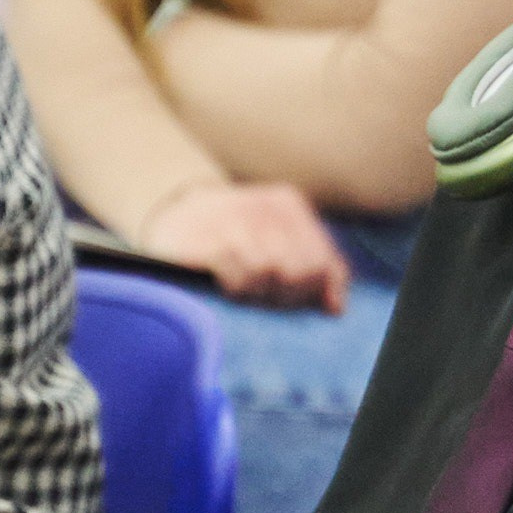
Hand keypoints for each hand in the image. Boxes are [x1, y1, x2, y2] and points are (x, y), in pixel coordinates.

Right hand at [140, 182, 349, 311]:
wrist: (176, 217)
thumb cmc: (235, 240)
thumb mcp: (278, 245)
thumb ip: (316, 272)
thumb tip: (336, 307)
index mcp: (288, 205)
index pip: (322, 261)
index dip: (312, 290)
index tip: (292, 297)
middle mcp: (264, 207)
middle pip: (298, 271)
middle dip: (285, 294)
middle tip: (265, 296)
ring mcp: (234, 219)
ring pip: (268, 272)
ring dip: (257, 291)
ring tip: (245, 288)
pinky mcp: (207, 238)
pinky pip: (236, 275)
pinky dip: (235, 287)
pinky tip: (228, 284)